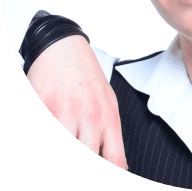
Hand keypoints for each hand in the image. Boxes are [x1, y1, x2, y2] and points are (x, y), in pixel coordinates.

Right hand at [27, 35, 127, 169]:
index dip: (111, 177)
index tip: (107, 180)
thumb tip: (114, 165)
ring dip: (62, 152)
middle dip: (83, 170)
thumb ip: (109, 134)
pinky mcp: (42, 105)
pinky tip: (51, 122)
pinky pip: (43, 128)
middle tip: (80, 147)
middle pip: (87, 160)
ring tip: (67, 135)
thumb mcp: (108, 103)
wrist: (65, 48)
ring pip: (63, 150)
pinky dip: (44, 133)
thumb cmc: (88, 78)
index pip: (115, 161)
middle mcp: (89, 117)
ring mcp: (64, 113)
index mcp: (108, 118)